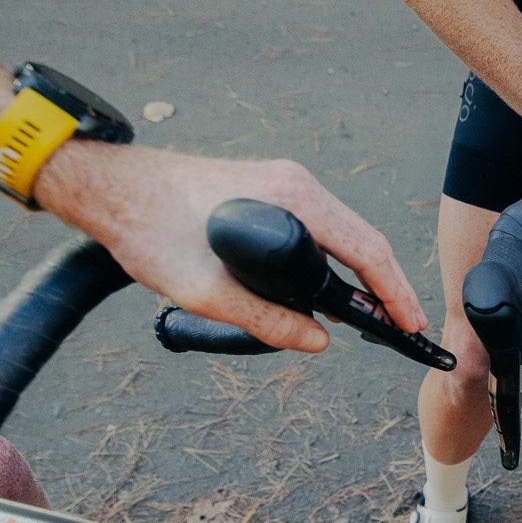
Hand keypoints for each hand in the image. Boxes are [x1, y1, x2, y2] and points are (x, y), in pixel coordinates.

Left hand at [33, 144, 427, 353]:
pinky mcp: (269, 188)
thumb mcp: (202, 288)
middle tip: (401, 327)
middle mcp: (295, 184)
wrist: (110, 188)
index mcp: (291, 198)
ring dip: (362, 272)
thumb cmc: (148, 228)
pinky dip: (338, 258)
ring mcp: (283, 183)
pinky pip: (321, 227)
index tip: (410, 324)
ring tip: (374, 313)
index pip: (365, 248)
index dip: (394, 292)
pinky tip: (335, 284)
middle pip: (363, 238)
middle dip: (386, 286)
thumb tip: (317, 340)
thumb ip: (264, 319)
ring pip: (343, 232)